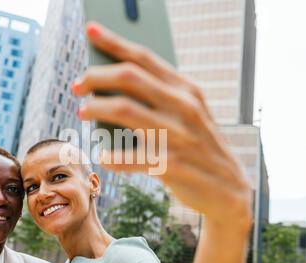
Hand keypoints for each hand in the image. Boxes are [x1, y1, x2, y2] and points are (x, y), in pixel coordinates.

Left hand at [73, 22, 252, 230]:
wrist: (229, 189)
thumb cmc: (199, 147)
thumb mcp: (188, 115)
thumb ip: (159, 99)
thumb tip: (111, 88)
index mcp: (186, 89)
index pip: (145, 58)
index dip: (114, 42)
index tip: (91, 31)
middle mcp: (184, 106)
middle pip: (130, 78)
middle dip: (96, 76)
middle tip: (77, 85)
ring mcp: (179, 135)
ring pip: (125, 111)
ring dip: (97, 109)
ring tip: (82, 112)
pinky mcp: (172, 165)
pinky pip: (132, 157)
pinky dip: (113, 156)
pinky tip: (104, 156)